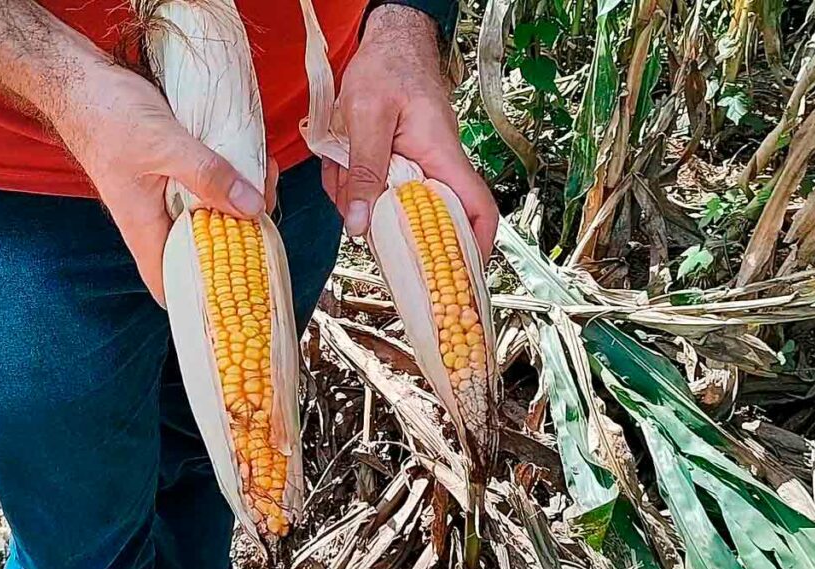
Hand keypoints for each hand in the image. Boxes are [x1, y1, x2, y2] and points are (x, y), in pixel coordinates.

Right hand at [50, 65, 273, 303]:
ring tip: (264, 171)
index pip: (171, 285)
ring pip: (211, 216)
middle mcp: (155, 220)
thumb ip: (207, 176)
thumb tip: (253, 207)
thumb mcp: (164, 145)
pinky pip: (209, 188)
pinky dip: (232, 179)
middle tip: (266, 199)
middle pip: (204, 250)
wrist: (81, 79)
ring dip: (241, 201)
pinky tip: (250, 160)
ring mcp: (164, 198)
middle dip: (241, 235)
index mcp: (144, 228)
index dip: (203, 297)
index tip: (246, 284)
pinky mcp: (173, 175)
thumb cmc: (107, 115)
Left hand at [326, 5, 497, 260]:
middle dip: (380, 221)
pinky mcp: (396, 166)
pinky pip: (371, 189)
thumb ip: (363, 172)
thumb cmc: (386, 70)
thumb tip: (359, 226)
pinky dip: (348, 181)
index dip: (476, 247)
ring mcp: (416, 168)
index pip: (477, 210)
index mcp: (442, 158)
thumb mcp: (366, 119)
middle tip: (353, 207)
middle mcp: (435, 168)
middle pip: (420, 220)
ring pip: (386, 206)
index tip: (461, 279)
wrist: (385, 43)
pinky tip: (337, 159)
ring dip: (354, 195)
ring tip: (339, 164)